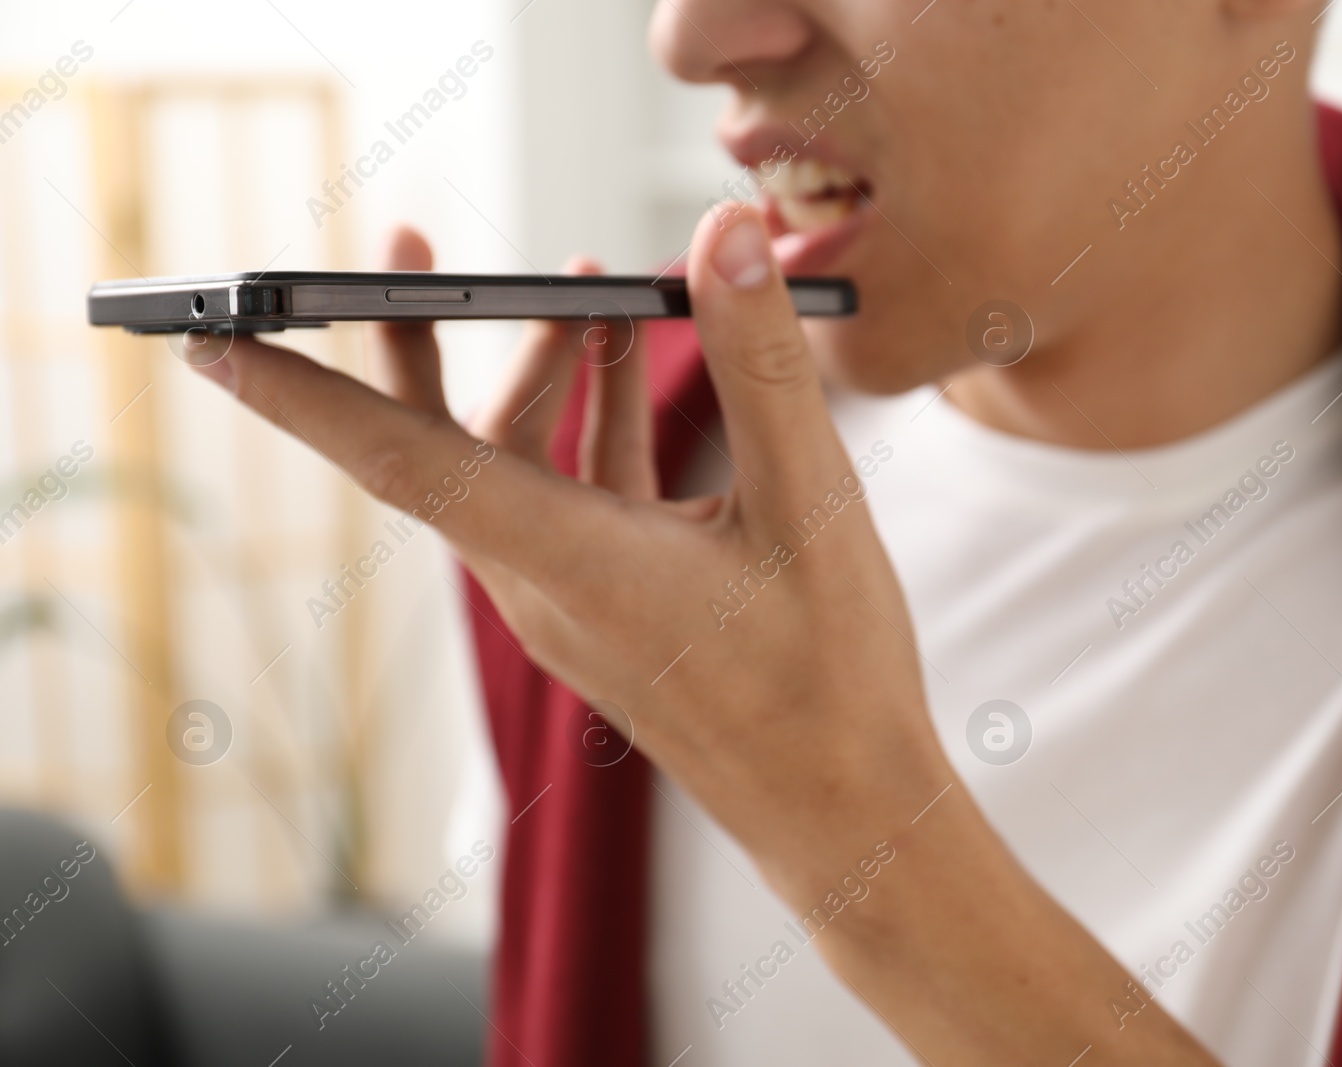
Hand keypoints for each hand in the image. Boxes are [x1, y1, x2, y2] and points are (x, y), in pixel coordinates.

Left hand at [192, 204, 1220, 1065]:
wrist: (843, 811)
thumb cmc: (831, 680)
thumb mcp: (809, 505)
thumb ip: (760, 364)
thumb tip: (721, 233)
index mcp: (576, 565)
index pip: (406, 466)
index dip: (305, 398)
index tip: (215, 342)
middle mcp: (547, 587)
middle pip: (438, 451)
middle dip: (414, 342)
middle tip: (401, 247)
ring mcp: (572, 603)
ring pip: (511, 467)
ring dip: (538, 372)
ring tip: (584, 285)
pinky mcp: (607, 608)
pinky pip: (567, 498)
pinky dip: (589, 425)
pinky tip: (628, 367)